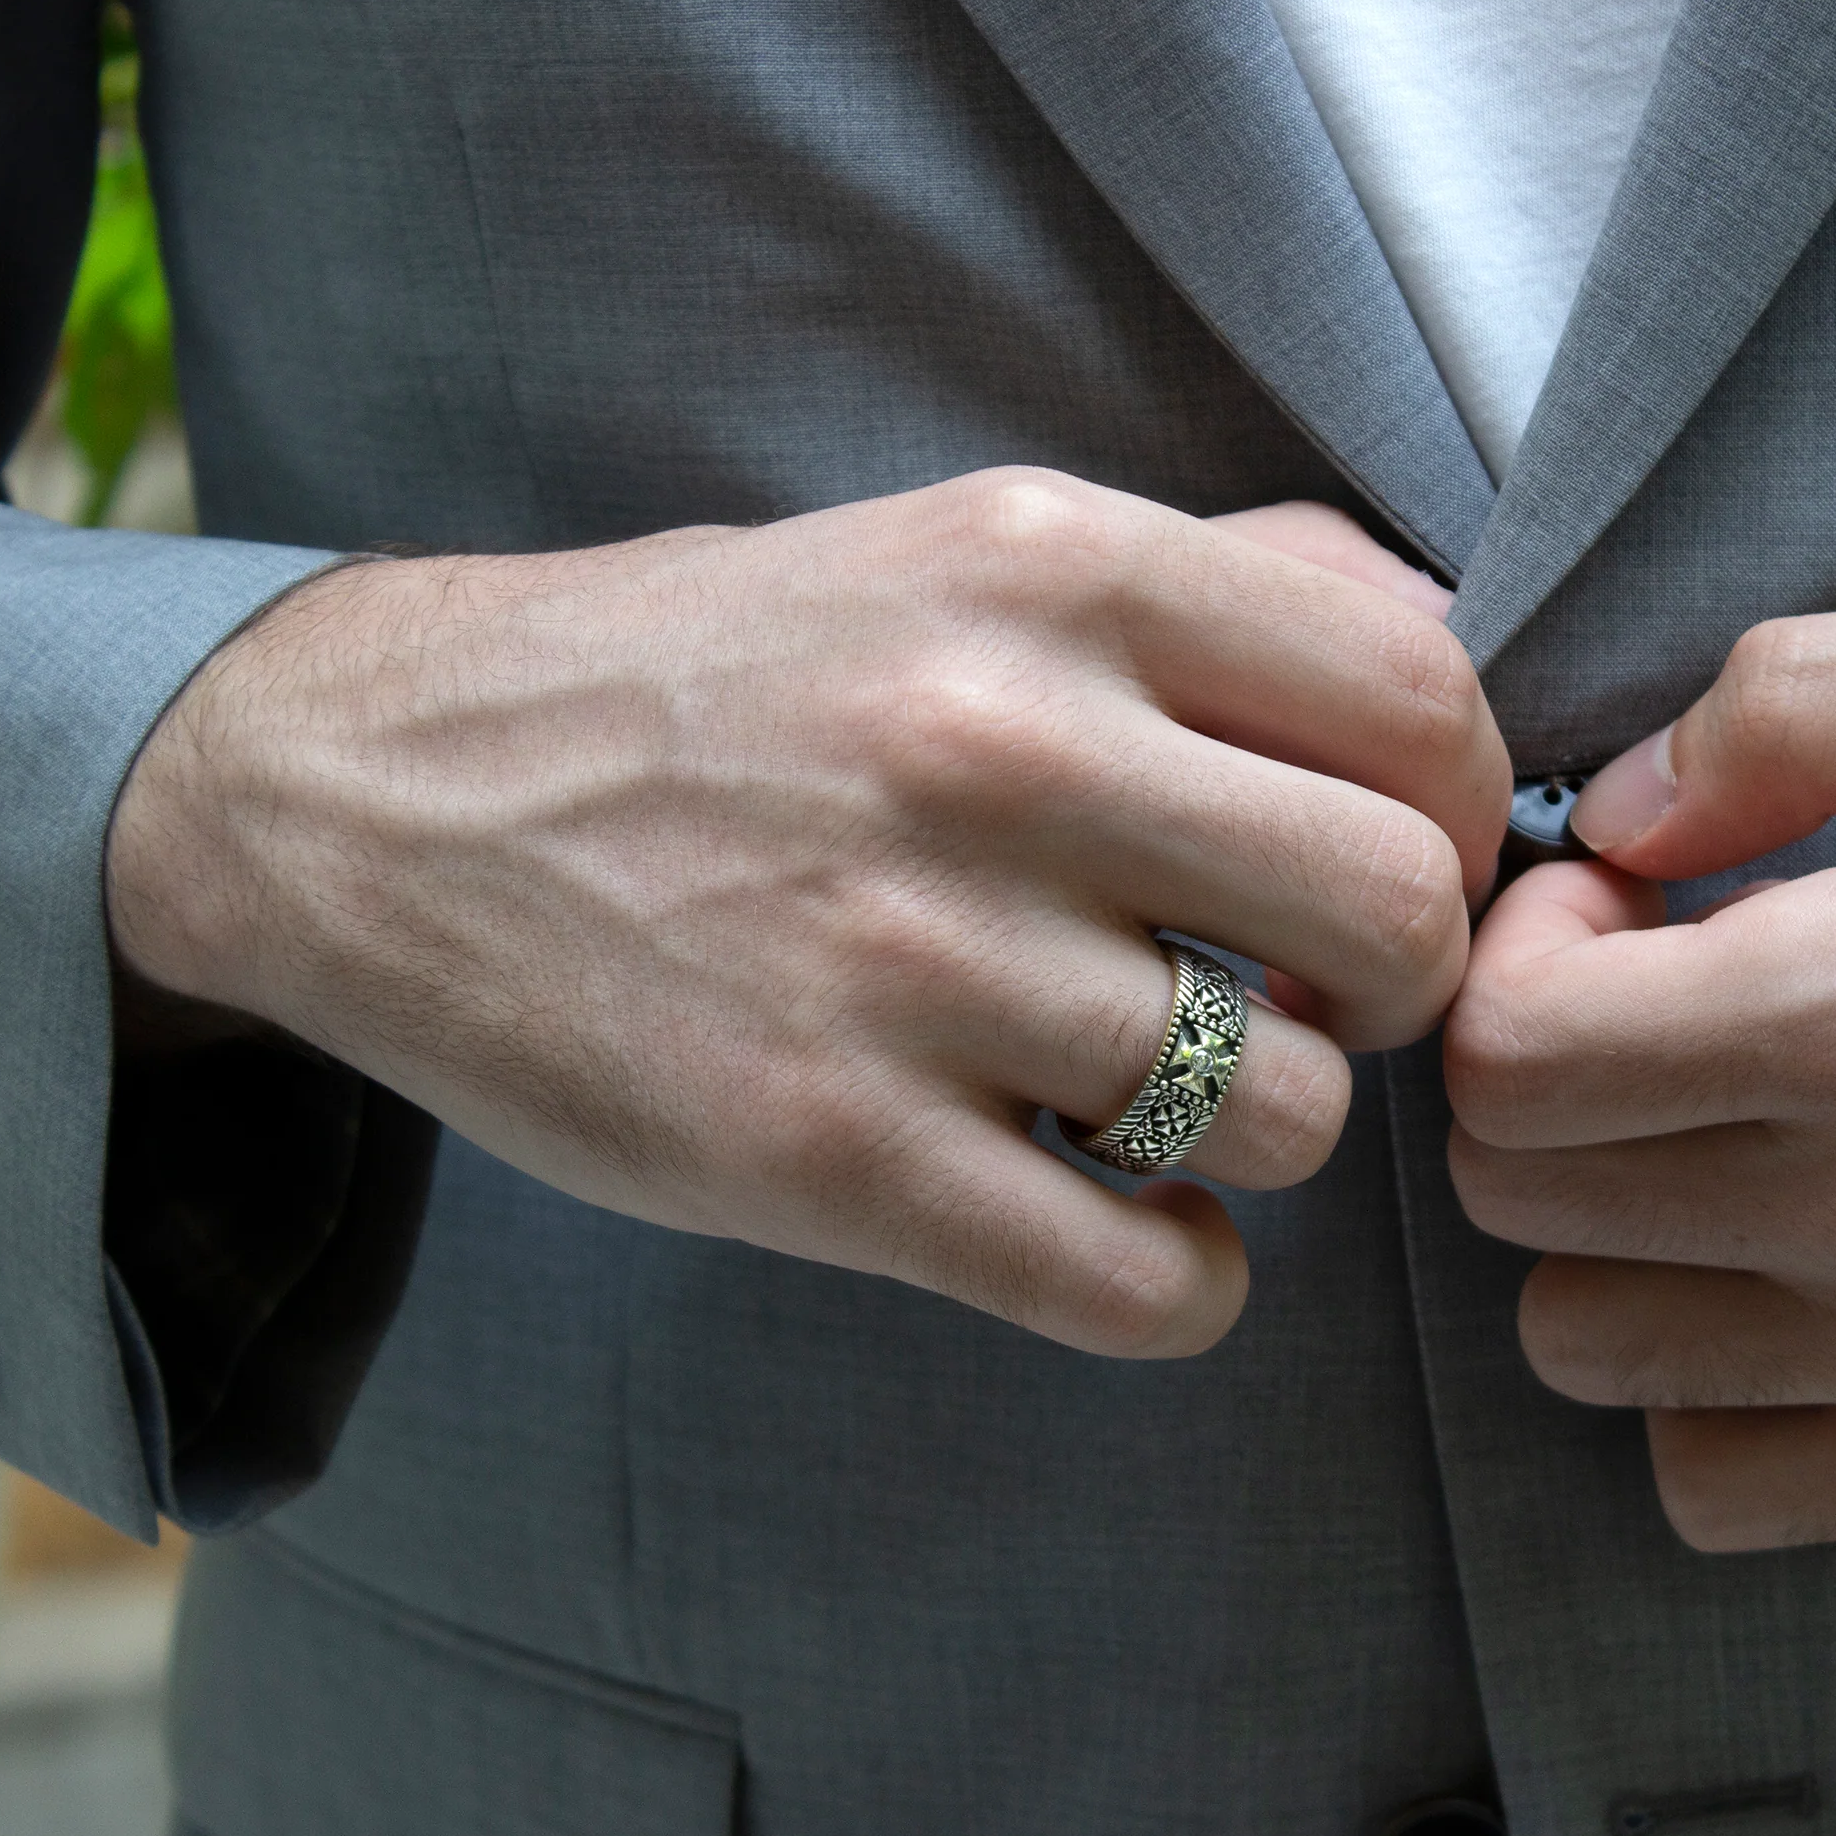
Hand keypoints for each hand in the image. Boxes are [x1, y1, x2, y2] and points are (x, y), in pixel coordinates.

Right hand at [108, 470, 1504, 1356]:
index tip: (1388, 865)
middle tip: (1300, 996)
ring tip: (1160, 1096)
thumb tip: (1445, 661)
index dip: (1458, 816)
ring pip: (1286, 1116)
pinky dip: (1182, 1288)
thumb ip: (1219, 577)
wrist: (377, 794)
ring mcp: (902, 959)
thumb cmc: (726, 680)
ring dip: (1263, 1135)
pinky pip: (1146, 1286)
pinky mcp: (819, 1154)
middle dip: (1393, 989)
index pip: (1420, 707)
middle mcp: (989, 743)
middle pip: (1397, 918)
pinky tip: (1123, 1230)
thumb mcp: (958, 547)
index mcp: (1046, 567)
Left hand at [1445, 590, 1835, 1547]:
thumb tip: (1619, 815)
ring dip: (1602, 1228)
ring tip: (1719, 1128)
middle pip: (1522, 1199)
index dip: (1518, 956)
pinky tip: (1782, 1276)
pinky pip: (1725, 1487)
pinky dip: (1701, 1391)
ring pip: (1587, 1351)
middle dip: (1543, 1072)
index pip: (1512, 1060)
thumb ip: (1800, 708)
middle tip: (1664, 990)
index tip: (1618, 904)